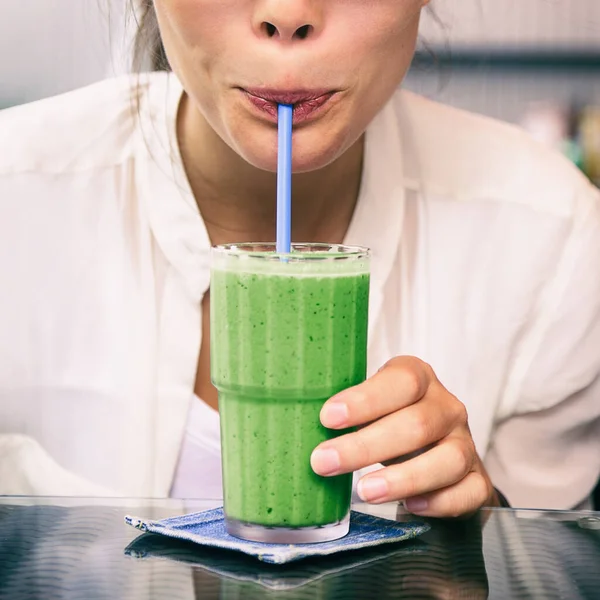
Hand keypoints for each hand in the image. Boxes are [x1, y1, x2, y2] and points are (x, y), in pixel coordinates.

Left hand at [310, 356, 498, 517]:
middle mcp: (446, 406)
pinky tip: (410, 507)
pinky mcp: (477, 477)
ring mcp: (466, 442)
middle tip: (324, 462)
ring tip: (364, 491)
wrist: (435, 446)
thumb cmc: (390, 420)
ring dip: (403, 477)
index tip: (327, 418)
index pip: (401, 381)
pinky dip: (441, 502)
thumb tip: (291, 423)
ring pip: (448, 459)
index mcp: (418, 379)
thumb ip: (345, 411)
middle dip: (367, 446)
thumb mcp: (370, 405)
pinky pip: (469, 491)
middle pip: (417, 423)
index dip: (365, 399)